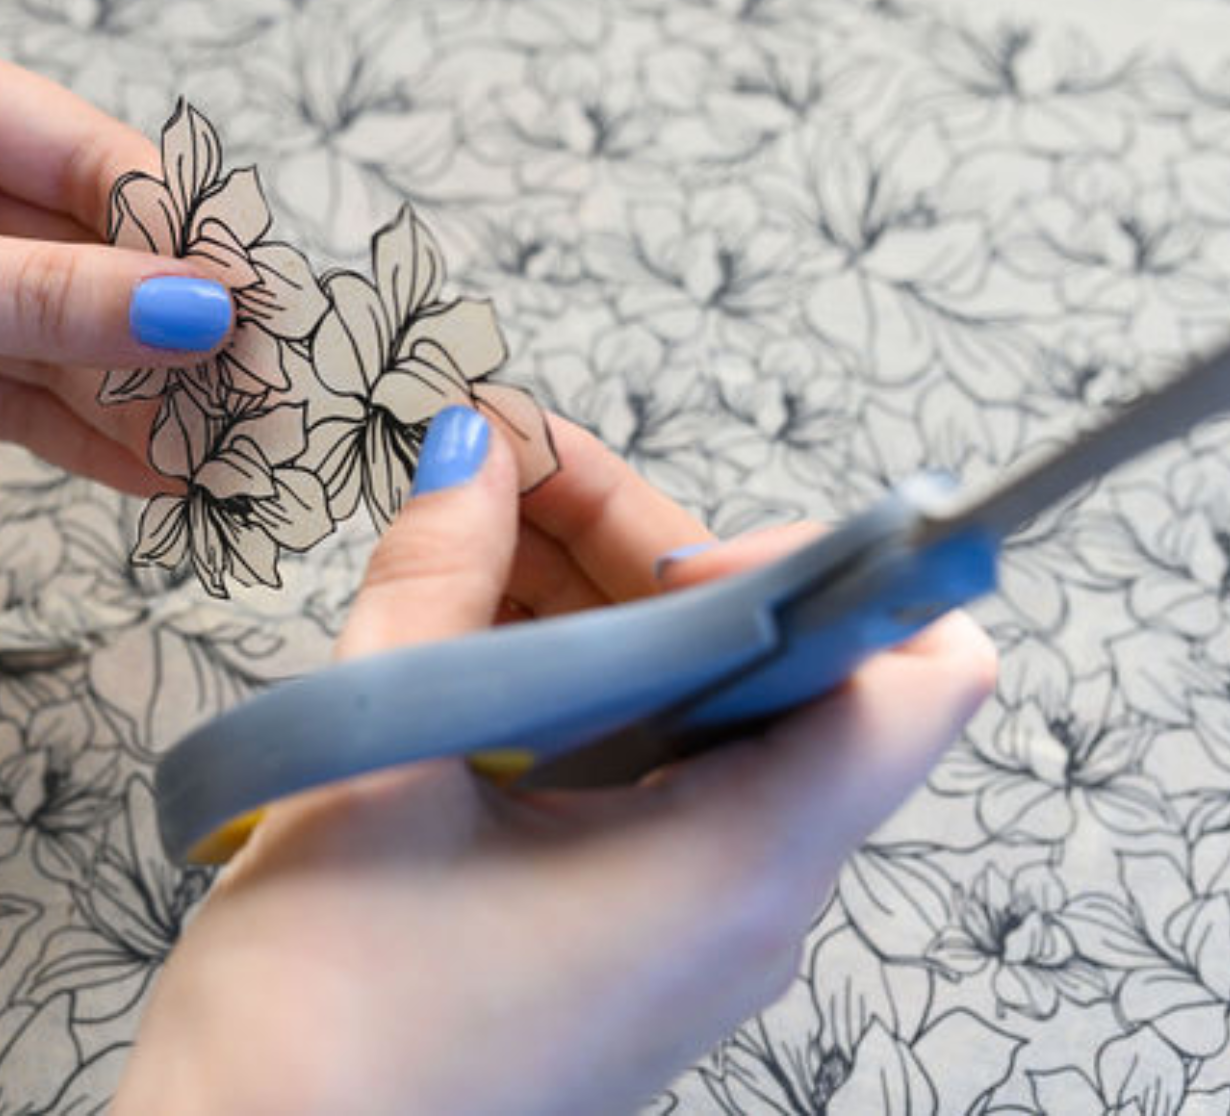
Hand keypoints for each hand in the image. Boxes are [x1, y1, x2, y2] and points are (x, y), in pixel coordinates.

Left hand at [0, 61, 232, 492]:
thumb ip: (49, 291)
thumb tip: (201, 310)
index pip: (111, 167)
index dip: (195, 237)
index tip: (264, 310)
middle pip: (113, 268)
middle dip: (191, 343)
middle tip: (270, 406)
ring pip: (83, 349)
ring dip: (157, 413)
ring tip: (234, 463)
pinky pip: (36, 408)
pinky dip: (96, 445)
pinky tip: (165, 478)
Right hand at [113, 410, 995, 1115]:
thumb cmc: (326, 1028)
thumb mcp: (376, 768)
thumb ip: (437, 586)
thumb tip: (474, 454)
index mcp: (744, 858)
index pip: (919, 676)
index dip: (833, 572)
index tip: (676, 549)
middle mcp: (751, 886)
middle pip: (775, 661)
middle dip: (651, 548)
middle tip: (519, 476)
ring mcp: (692, 907)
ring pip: (701, 705)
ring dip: (603, 604)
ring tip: (477, 537)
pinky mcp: (631, 919)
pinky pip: (647, 763)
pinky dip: (581, 678)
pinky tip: (478, 629)